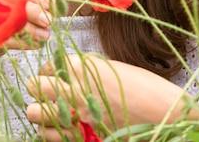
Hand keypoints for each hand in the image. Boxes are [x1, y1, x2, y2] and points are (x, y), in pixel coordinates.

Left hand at [25, 54, 198, 140]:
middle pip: (35, 85)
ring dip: (41, 112)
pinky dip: (51, 133)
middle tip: (52, 93)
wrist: (164, 115)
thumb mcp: (116, 69)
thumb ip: (90, 70)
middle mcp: (75, 88)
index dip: (53, 71)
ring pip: (34, 112)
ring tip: (56, 113)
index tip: (60, 76)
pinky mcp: (80, 135)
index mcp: (85, 67)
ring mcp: (76, 114)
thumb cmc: (147, 88)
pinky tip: (63, 130)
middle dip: (40, 88)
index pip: (50, 64)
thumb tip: (74, 72)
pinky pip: (48, 135)